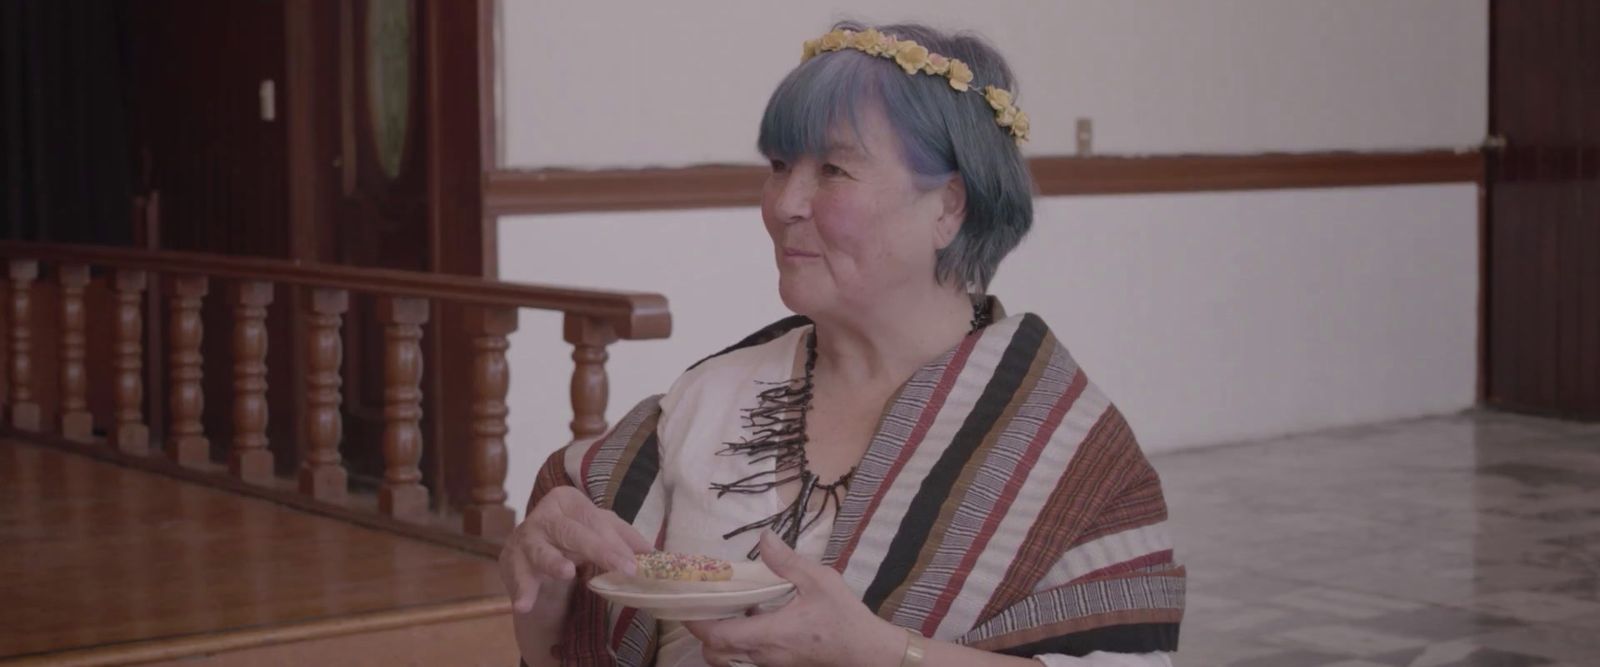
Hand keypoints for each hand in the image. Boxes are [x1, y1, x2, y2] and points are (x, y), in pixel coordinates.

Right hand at [499, 486, 652, 613]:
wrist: (529, 556)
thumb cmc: (572, 539)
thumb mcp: (600, 532)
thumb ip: (627, 540)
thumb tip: (658, 555)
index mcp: (568, 500)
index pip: (595, 520)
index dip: (616, 543)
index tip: (635, 565)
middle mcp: (545, 515)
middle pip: (573, 532)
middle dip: (600, 551)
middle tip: (624, 569)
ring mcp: (525, 538)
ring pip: (541, 550)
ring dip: (553, 562)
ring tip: (567, 573)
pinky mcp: (510, 562)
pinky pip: (518, 578)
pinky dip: (521, 591)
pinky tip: (524, 605)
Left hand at [684, 532, 905, 666]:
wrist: (866, 651)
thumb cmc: (843, 617)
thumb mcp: (819, 580)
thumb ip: (787, 561)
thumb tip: (763, 538)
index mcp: (768, 634)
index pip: (717, 635)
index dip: (695, 621)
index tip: (687, 601)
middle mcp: (762, 654)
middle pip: (714, 652)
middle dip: (702, 631)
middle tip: (704, 603)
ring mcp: (770, 664)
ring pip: (728, 658)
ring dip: (719, 639)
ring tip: (725, 610)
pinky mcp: (778, 665)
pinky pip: (745, 659)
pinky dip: (737, 643)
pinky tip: (751, 619)